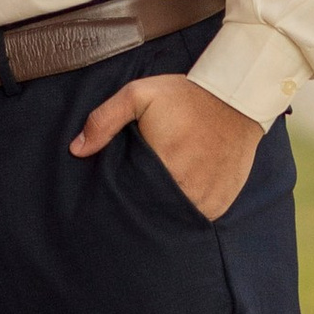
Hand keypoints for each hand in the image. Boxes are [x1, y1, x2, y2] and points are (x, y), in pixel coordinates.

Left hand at [69, 72, 263, 218]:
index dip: (122, 195)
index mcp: (161, 166)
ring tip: (161, 192)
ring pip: (174, 218)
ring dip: (165, 209)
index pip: (130, 197)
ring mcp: (206, 200)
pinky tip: (183, 192)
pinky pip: (197, 217)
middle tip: (140, 189)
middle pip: (152, 211)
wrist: (236, 98)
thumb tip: (77, 149)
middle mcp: (185, 189)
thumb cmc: (185, 96)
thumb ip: (105, 120)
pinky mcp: (220, 203)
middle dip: (143, 203)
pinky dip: (188, 209)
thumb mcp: (139, 95)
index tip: (119, 188)